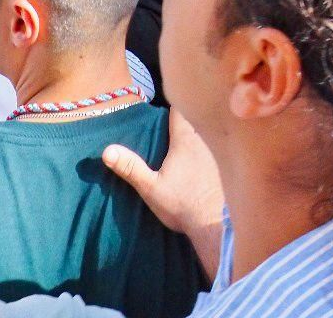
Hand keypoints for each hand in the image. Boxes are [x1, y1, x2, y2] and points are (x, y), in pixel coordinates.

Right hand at [104, 109, 223, 274]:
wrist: (215, 224)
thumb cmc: (181, 203)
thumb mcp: (150, 187)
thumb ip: (130, 168)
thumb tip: (107, 150)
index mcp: (186, 139)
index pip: (180, 110)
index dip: (171, 107)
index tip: (161, 109)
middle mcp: (205, 140)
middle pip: (195, 118)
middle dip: (184, 117)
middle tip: (169, 124)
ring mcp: (218, 152)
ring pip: (207, 131)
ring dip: (198, 131)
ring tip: (182, 141)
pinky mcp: (225, 165)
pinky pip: (217, 146)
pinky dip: (209, 145)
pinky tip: (201, 158)